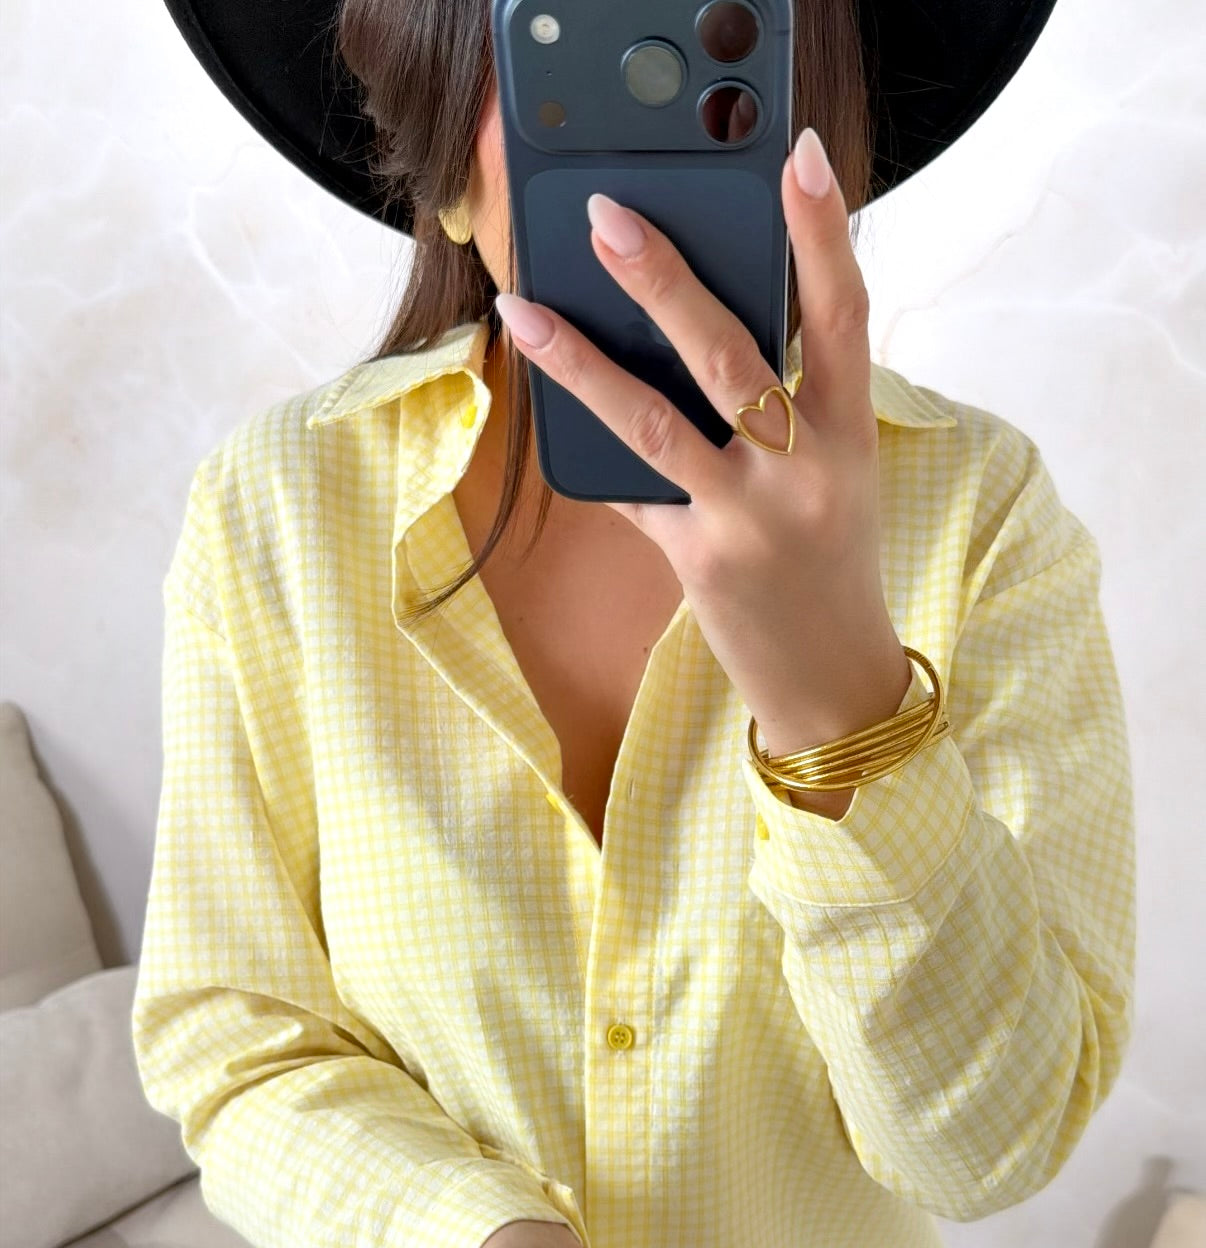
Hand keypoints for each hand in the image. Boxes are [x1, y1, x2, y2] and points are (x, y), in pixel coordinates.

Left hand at [493, 126, 911, 764]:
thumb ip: (792, 406)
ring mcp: (748, 519)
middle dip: (664, 279)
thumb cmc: (831, 562)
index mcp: (852, 434)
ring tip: (526, 307)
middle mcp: (805, 472)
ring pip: (655, 422)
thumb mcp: (837, 475)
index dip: (823, 232)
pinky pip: (630, 490)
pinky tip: (545, 403)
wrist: (832, 681)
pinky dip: (591, 450)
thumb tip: (694, 330)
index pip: (845, 315)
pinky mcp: (698, 561)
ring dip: (582, 362)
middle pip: (730, 354)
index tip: (798, 155)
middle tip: (608, 215)